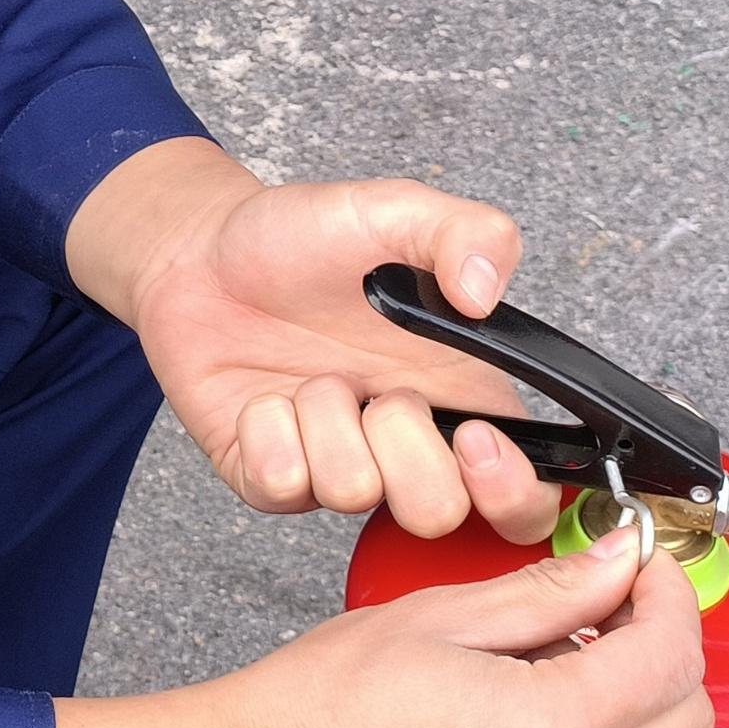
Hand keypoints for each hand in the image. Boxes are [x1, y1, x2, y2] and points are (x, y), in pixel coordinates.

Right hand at [30, 538, 712, 727]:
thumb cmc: (320, 707)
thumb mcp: (442, 616)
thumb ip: (549, 589)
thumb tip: (616, 561)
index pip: (668, 658)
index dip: (669, 594)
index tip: (645, 563)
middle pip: (687, 719)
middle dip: (666, 646)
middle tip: (615, 595)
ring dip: (634, 696)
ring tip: (559, 646)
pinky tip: (536, 699)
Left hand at [69, 140, 560, 536]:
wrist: (201, 253)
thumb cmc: (303, 238)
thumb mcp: (394, 211)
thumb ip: (466, 231)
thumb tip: (485, 294)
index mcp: (462, 396)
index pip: (527, 497)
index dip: (514, 492)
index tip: (474, 438)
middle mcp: (405, 445)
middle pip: (442, 516)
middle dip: (407, 452)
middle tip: (381, 391)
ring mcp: (337, 467)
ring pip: (355, 493)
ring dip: (326, 419)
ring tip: (313, 374)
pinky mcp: (272, 480)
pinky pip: (281, 484)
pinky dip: (269, 429)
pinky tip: (266, 394)